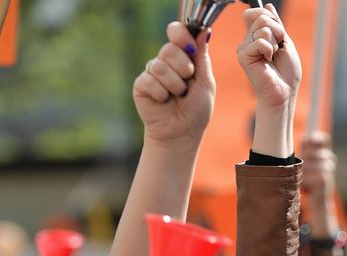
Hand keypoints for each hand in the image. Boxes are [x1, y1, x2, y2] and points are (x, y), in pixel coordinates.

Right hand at [134, 22, 214, 148]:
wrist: (182, 133)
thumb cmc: (196, 110)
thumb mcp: (206, 82)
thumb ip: (203, 58)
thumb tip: (204, 31)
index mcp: (183, 56)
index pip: (177, 32)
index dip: (182, 35)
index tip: (191, 48)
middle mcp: (166, 61)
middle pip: (169, 48)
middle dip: (183, 68)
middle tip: (187, 84)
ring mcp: (152, 72)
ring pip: (160, 65)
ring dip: (175, 85)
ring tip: (177, 96)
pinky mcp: (141, 85)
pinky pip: (149, 80)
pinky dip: (161, 94)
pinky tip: (163, 101)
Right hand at [237, 4, 300, 113]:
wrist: (284, 92)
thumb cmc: (286, 72)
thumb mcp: (285, 41)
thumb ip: (276, 24)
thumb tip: (268, 6)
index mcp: (256, 36)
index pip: (257, 12)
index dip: (271, 18)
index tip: (279, 35)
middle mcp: (248, 40)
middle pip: (261, 17)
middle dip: (277, 30)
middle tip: (278, 48)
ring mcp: (244, 47)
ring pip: (262, 28)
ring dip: (275, 42)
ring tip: (273, 57)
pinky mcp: (243, 56)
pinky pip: (260, 41)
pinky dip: (269, 50)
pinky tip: (267, 61)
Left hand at [300, 132, 335, 196]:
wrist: (319, 202)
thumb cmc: (310, 182)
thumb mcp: (308, 165)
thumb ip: (307, 151)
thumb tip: (304, 138)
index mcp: (326, 154)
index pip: (324, 139)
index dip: (314, 137)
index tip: (303, 140)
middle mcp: (330, 159)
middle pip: (310, 152)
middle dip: (302, 160)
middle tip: (301, 171)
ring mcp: (329, 169)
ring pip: (306, 164)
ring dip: (301, 173)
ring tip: (302, 180)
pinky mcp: (325, 179)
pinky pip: (307, 175)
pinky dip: (303, 181)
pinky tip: (306, 186)